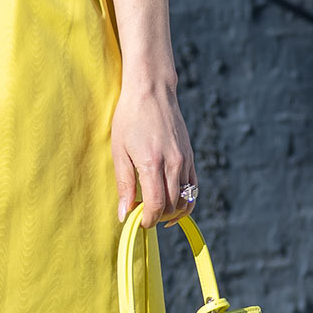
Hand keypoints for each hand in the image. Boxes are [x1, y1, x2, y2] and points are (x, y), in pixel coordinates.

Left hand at [111, 78, 197, 227]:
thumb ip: (124, 184)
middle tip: (142, 215)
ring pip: (186, 199)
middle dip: (157, 217)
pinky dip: (185, 200)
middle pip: (172, 206)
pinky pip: (193, 187)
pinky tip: (172, 202)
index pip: (156, 205)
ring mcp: (185, 160)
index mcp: (152, 163)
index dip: (147, 220)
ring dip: (172, 212)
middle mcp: (173, 163)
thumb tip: (124, 214)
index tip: (137, 221)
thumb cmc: (129, 118)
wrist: (152, 91)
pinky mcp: (190, 156)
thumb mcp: (119, 151)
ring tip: (156, 211)